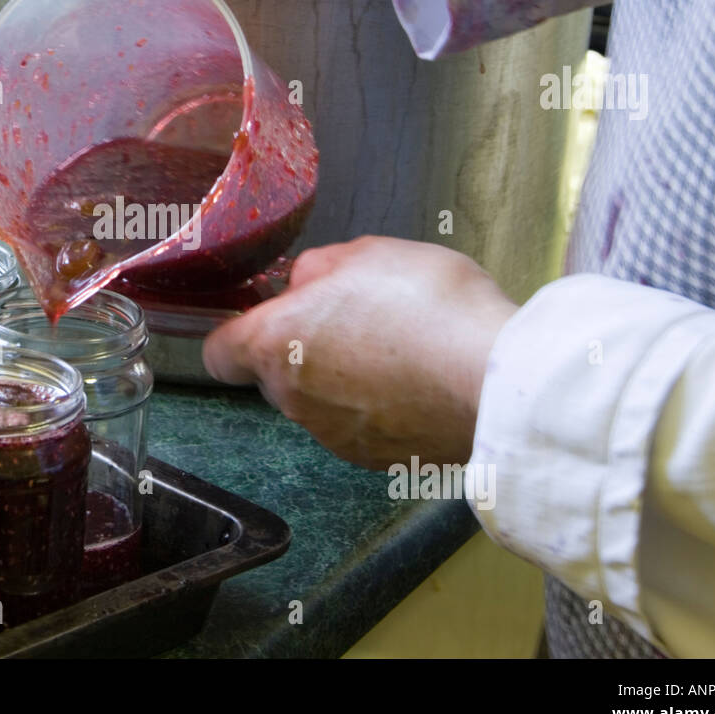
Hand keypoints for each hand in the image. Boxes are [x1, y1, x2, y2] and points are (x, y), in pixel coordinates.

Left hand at [203, 237, 516, 469]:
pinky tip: (419, 381)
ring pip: (319, 403)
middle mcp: (295, 400)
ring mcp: (334, 437)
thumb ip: (317, 269)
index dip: (238, 332)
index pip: (220, 352)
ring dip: (344, 380)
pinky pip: (361, 428)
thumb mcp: (365, 254)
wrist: (494, 378)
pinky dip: (379, 408)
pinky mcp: (376, 459)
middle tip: (352, 318)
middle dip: (302, 349)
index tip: (267, 317)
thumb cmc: (426, 307)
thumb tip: (304, 284)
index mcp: (276, 344)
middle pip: (274, 376)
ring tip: (398, 349)